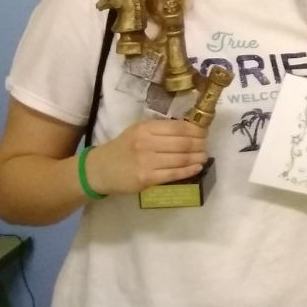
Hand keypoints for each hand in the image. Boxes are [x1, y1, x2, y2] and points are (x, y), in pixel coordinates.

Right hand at [85, 118, 207, 195]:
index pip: (179, 127)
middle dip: (200, 144)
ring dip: (197, 158)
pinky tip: (197, 167)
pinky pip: (173, 174)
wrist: (100, 169)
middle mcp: (146, 143)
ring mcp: (146, 161)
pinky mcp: (146, 178)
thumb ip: (160, 130)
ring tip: (204, 156)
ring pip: (181, 159)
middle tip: (206, 145)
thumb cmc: (123, 148)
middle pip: (183, 143)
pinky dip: (189, 170)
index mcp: (145, 128)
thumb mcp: (138, 131)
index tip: (204, 132)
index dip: (196, 130)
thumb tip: (191, 129)